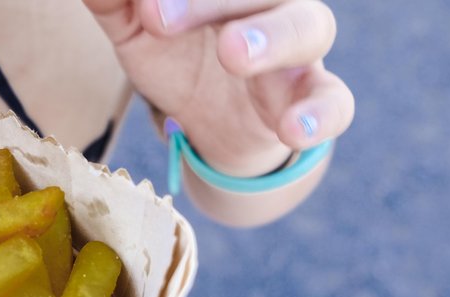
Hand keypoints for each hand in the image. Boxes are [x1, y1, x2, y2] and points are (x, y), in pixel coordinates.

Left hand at [83, 0, 354, 176]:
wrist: (217, 122)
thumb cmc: (180, 56)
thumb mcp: (137, 33)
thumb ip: (115, 5)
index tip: (139, 4)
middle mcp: (270, 1)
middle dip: (207, 0)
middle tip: (157, 16)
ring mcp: (299, 48)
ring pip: (306, 27)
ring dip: (272, 38)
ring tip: (234, 53)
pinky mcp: (313, 97)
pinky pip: (334, 102)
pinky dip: (320, 115)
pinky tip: (294, 130)